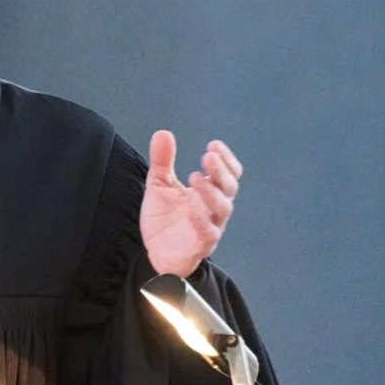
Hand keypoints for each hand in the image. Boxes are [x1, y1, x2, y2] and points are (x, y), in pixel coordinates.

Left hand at [140, 130, 243, 277]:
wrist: (155, 251)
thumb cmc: (164, 219)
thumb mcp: (159, 185)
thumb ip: (162, 161)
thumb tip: (163, 133)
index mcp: (209, 192)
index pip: (228, 173)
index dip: (225, 159)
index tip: (214, 145)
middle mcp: (214, 208)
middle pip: (229, 188)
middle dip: (221, 171)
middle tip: (208, 157)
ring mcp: (210, 226)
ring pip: (223, 208)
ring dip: (211, 192)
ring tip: (195, 178)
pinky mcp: (201, 245)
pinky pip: (208, 232)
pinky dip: (201, 219)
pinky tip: (190, 205)